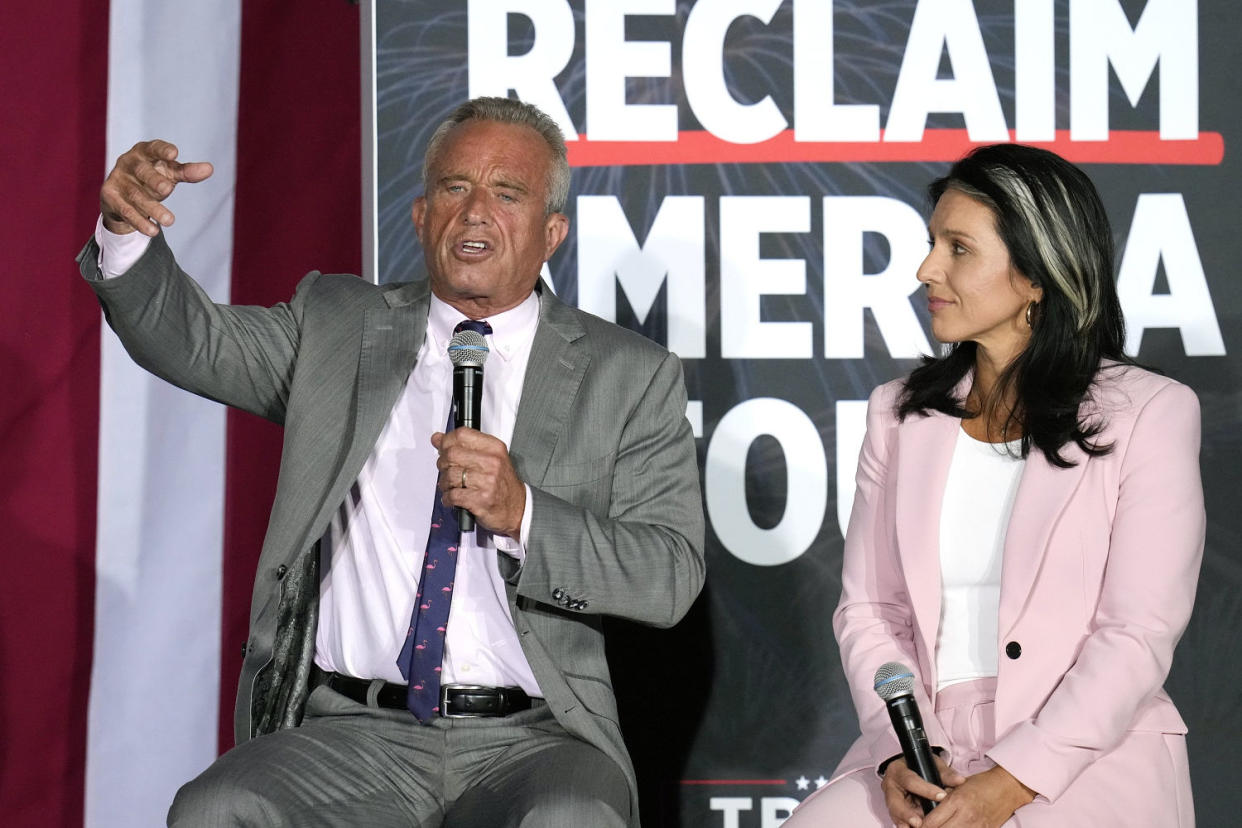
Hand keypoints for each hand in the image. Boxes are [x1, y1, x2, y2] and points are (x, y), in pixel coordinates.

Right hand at [99, 140, 213, 235]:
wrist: (122, 197)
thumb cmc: (151, 179)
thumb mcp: (169, 174)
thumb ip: (187, 172)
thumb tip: (209, 169)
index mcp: (144, 152)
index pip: (153, 148)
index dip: (162, 150)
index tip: (174, 153)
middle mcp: (128, 163)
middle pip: (143, 171)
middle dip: (154, 180)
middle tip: (168, 189)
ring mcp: (118, 179)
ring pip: (136, 195)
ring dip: (153, 208)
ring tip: (170, 221)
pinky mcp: (110, 197)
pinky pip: (126, 211)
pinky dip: (140, 222)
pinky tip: (153, 231)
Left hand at [432, 428, 525, 538]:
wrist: (518, 509)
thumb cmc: (502, 484)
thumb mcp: (490, 459)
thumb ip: (464, 447)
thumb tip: (437, 438)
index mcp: (494, 448)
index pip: (462, 435)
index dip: (446, 440)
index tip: (442, 447)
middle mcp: (492, 462)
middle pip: (452, 454)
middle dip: (443, 464)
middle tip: (446, 470)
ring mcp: (487, 481)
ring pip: (450, 475)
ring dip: (444, 483)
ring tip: (450, 486)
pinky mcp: (481, 500)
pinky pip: (453, 495)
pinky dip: (447, 498)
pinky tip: (452, 498)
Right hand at [882, 755, 966, 827]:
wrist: (911, 770)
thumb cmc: (920, 767)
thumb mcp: (933, 765)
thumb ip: (945, 774)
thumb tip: (959, 781)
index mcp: (897, 770)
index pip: (910, 780)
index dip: (926, 789)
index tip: (941, 796)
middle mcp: (890, 786)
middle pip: (895, 801)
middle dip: (906, 813)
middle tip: (919, 822)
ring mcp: (891, 800)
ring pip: (895, 814)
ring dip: (906, 822)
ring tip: (918, 827)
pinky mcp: (895, 811)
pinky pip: (899, 821)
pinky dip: (907, 826)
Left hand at [920, 765, 1034, 827]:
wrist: (1007, 788)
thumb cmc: (981, 784)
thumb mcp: (957, 787)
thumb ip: (941, 800)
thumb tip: (925, 811)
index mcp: (956, 801)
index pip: (930, 823)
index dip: (920, 827)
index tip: (915, 826)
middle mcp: (966, 816)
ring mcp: (977, 826)